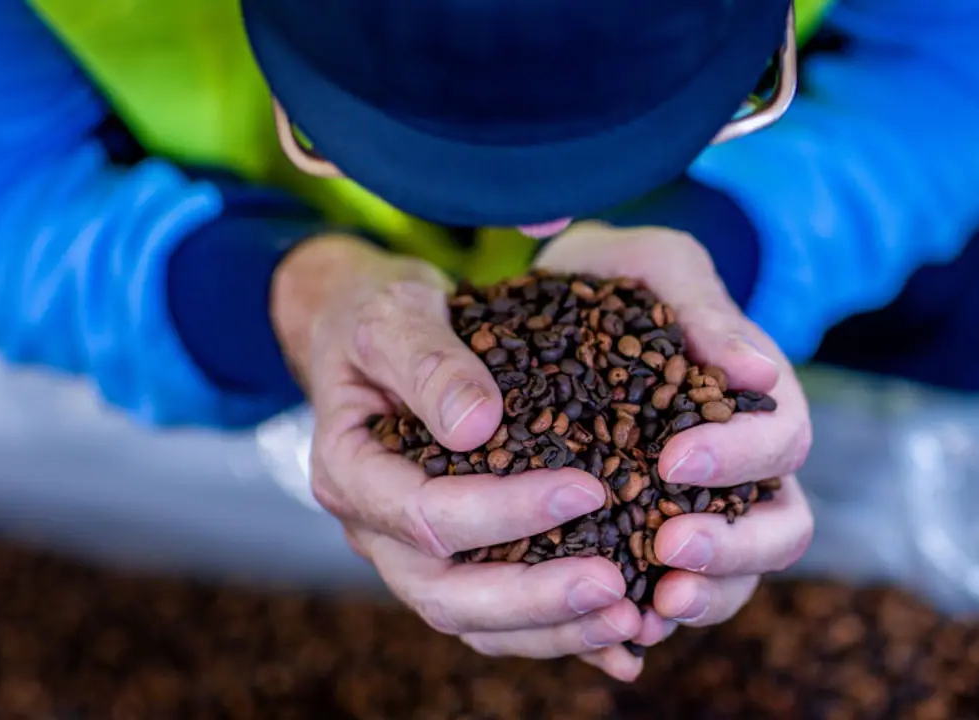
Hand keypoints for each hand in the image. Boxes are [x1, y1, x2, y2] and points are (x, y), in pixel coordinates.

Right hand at [270, 235, 642, 675]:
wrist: (370, 331)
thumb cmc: (380, 315)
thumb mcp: (395, 313)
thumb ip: (427, 362)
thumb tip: (475, 425)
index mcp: (349, 471)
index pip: (423, 515)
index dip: (502, 512)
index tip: (585, 489)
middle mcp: (373, 528)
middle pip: (444, 593)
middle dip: (533, 598)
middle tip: (615, 585)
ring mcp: (409, 553)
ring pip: (473, 623)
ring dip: (550, 629)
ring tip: (629, 616)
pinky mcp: (452, 560)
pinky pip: (500, 618)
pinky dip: (557, 633)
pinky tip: (623, 639)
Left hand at [535, 222, 813, 678]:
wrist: (565, 301)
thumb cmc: (622, 277)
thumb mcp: (659, 266)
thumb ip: (704, 310)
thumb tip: (761, 371)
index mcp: (754, 405)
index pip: (782, 443)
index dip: (740, 458)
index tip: (675, 460)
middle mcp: (742, 468)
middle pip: (780, 528)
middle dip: (734, 548)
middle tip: (669, 549)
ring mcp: (703, 511)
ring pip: (735, 576)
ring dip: (703, 597)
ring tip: (649, 607)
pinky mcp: (649, 540)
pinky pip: (669, 592)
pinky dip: (651, 618)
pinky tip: (616, 632)